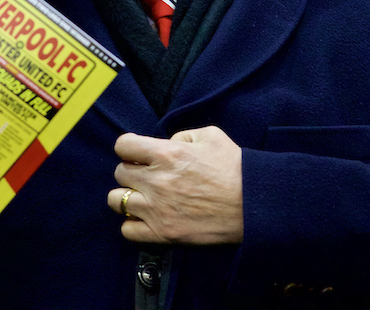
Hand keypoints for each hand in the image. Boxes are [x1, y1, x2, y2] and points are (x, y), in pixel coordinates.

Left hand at [106, 126, 242, 244]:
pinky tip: (147, 219)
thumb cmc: (235, 168)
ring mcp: (157, 209)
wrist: (253, 205)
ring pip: (116, 201)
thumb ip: (181, 136)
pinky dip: (133, 225)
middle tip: (147, 176)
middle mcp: (156, 180)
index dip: (129, 148)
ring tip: (144, 198)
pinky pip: (127, 230)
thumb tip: (166, 144)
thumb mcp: (210, 136)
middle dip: (131, 171)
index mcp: (167, 153)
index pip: (123, 145)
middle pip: (119, 172)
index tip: (138, 154)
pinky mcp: (163, 233)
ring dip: (127, 197)